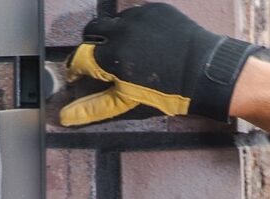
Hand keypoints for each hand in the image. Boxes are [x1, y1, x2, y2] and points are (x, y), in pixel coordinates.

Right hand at [59, 2, 260, 126]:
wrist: (206, 74)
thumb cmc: (169, 96)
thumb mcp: (129, 104)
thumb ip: (95, 107)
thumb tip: (64, 117)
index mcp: (110, 56)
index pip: (79, 57)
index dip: (77, 69)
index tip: (79, 75)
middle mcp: (120, 30)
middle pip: (92, 32)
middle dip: (94, 46)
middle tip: (105, 62)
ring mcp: (138, 16)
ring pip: (114, 22)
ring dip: (116, 35)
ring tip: (132, 54)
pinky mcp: (155, 9)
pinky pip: (137, 15)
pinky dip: (138, 28)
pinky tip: (151, 44)